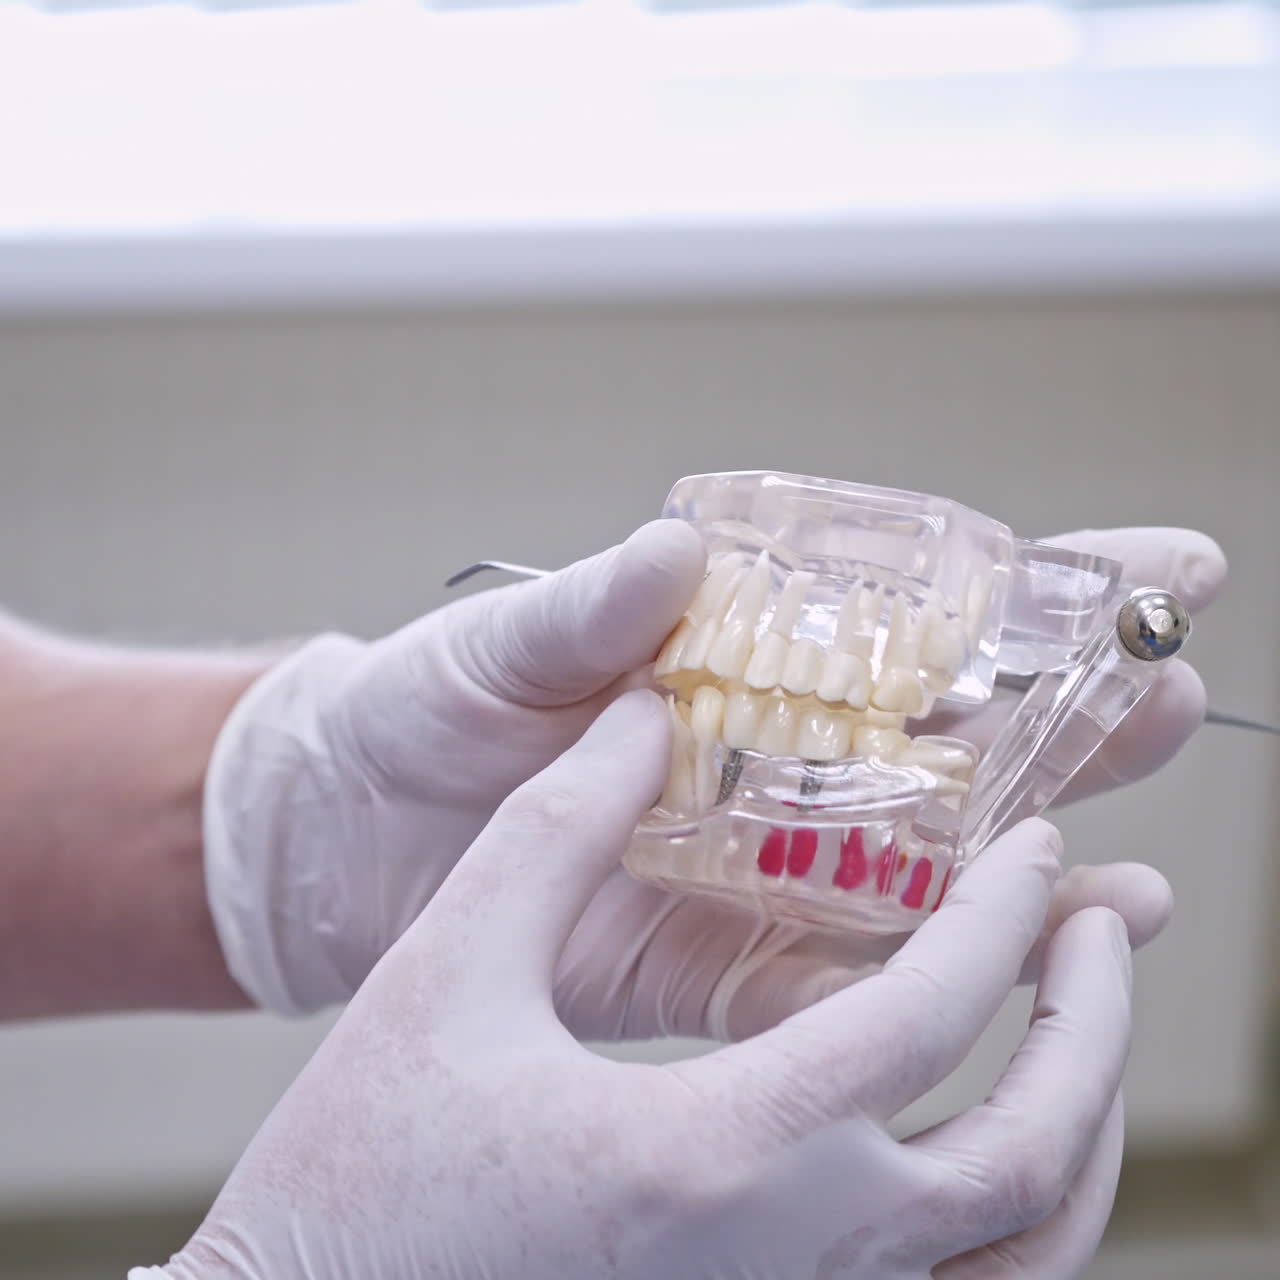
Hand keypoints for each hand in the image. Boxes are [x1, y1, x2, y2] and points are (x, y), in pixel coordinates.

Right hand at [140, 695, 1131, 1279]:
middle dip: (1093, 1025)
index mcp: (710, 1154)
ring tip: (1073, 1032)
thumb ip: (553, 830)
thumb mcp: (448, 971)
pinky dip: (1014, 1224)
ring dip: (1080, 1132)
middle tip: (1100, 924)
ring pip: (1025, 1260)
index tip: (1034, 846)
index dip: (1002, 916)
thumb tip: (640, 715)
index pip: (927, 1018)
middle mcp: (786, 1265)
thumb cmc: (357, 1174)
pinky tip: (985, 1153)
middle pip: (1031, 1156)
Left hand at [205, 518, 1222, 1025]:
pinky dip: (926, 981)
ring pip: (926, 870)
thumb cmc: (424, 712)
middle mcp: (774, 763)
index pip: (910, 620)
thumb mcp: (501, 648)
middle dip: (1073, 721)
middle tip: (1171, 694)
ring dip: (1037, 866)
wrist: (347, 834)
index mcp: (739, 662)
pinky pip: (839, 978)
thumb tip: (667, 555)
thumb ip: (586, 614)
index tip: (1156, 567)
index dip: (1037, 595)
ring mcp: (757, 866)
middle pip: (954, 743)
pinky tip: (1012, 971)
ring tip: (1139, 864)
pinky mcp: (719, 960)